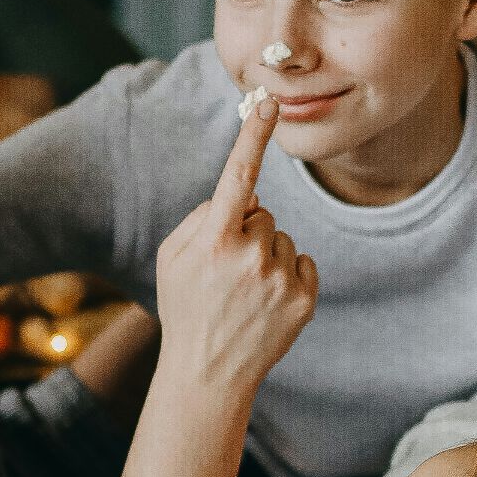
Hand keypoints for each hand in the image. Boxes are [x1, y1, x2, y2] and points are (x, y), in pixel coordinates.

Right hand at [153, 97, 317, 394]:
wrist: (208, 374)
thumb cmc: (185, 306)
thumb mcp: (172, 257)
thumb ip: (204, 215)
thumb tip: (247, 193)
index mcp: (214, 239)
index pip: (238, 175)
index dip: (252, 136)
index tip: (267, 102)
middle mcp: (251, 255)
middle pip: (262, 212)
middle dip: (246, 231)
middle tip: (224, 273)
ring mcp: (280, 278)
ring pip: (282, 238)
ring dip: (266, 255)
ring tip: (243, 293)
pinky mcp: (304, 299)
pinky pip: (302, 262)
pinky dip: (288, 275)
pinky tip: (266, 303)